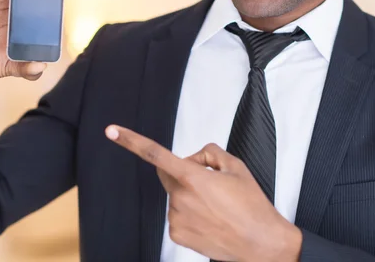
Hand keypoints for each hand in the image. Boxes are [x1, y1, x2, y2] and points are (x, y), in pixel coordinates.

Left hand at [105, 125, 301, 261]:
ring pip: (175, 196)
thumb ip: (208, 153)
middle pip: (168, 174)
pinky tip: (210, 219)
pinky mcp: (177, 234)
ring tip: (216, 206)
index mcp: (193, 177)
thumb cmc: (252, 205)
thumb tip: (193, 160)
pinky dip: (190, 213)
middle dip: (182, 172)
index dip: (131, 140)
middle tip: (210, 182)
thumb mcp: (235, 166)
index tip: (112, 131)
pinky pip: (177, 215)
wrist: (262, 243)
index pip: (155, 153)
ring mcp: (176, 218)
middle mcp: (180, 198)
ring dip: (189, 195)